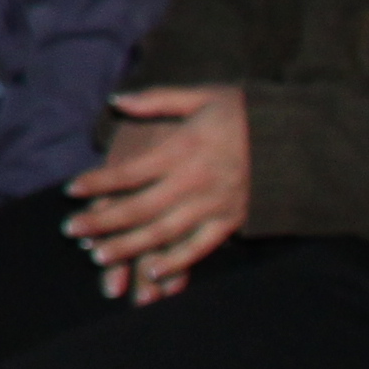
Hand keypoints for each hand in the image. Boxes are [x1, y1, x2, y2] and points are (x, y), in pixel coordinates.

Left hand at [68, 85, 249, 302]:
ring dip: (130, 246)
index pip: (130, 172)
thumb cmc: (245, 112)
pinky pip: (200, 248)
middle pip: (139, 208)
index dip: (99, 182)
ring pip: (164, 232)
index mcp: (183, 149)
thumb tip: (116, 100)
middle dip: (102, 221)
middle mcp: (194, 182)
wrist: (298, 137)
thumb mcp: (201, 95)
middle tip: (71, 231)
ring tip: (99, 256)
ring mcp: (213, 205)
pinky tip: (153, 273)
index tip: (71, 190)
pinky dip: (177, 263)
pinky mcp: (232, 222)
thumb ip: (156, 100)